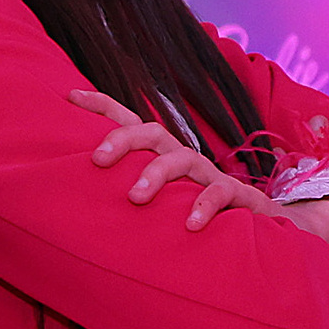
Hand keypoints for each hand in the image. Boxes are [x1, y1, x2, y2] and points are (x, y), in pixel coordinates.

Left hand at [70, 89, 275, 229]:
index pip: (130, 123)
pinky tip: (189, 224)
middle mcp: (181, 159)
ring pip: (182, 158)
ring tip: (135, 197)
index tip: (70, 96)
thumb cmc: (190, 216)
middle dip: (122, 139)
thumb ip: (122, 195)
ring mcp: (208, 176)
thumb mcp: (156, 203)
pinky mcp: (237, 197)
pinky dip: (204, 206)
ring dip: (156, 174)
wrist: (257, 232)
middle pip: (152, 132)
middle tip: (97, 160)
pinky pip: (221, 193)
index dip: (103, 105)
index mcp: (158, 157)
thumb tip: (71, 201)